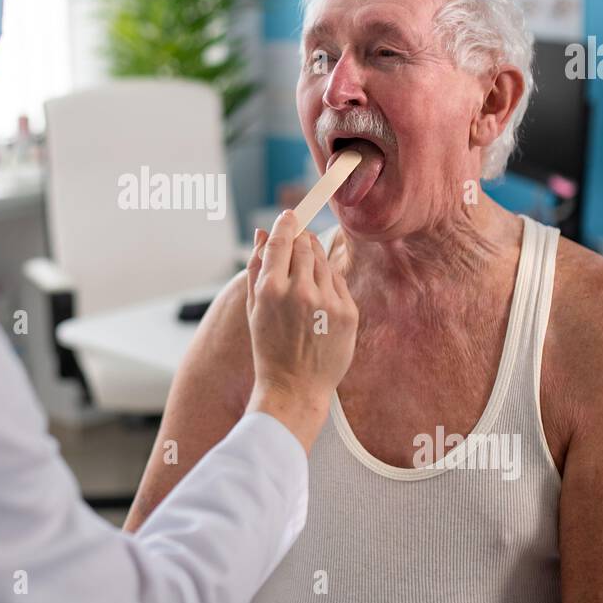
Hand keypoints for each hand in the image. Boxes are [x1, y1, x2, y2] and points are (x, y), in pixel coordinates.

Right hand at [243, 210, 357, 451]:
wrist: (294, 387)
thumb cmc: (268, 347)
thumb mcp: (253, 308)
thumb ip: (257, 266)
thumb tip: (263, 232)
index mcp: (271, 290)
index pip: (283, 240)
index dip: (287, 224)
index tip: (290, 216)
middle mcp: (301, 292)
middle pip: (306, 246)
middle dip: (302, 239)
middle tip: (299, 242)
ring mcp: (328, 302)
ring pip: (324, 262)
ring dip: (316, 260)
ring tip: (306, 277)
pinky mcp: (348, 313)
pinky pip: (339, 282)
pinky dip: (330, 282)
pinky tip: (319, 298)